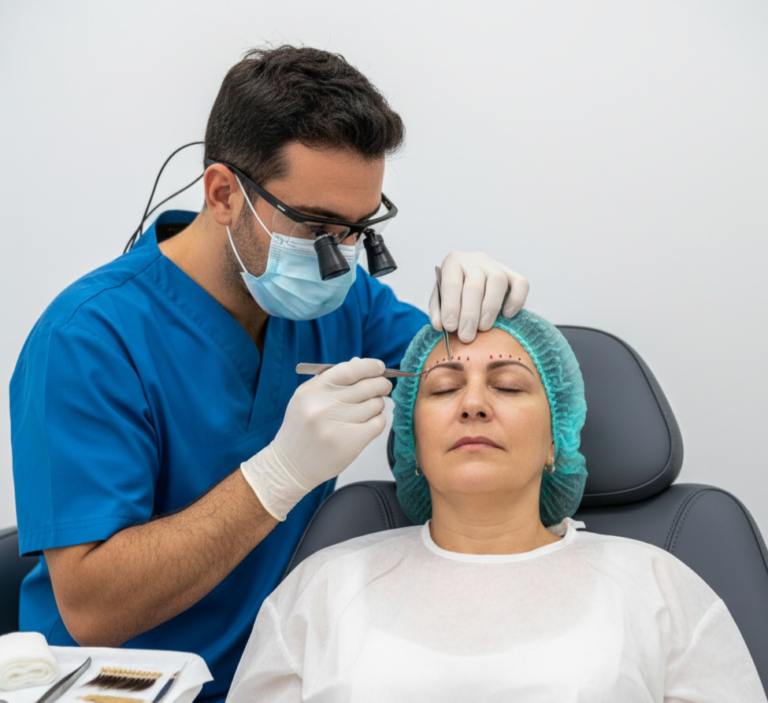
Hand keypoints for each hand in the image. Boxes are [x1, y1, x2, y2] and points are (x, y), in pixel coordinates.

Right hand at [240, 358, 391, 520]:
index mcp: (314, 390)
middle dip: (381, 384)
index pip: (351, 369)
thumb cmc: (301, 429)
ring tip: (367, 410)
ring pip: (376, 404)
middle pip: (369, 386)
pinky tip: (367, 424)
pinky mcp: (351, 443)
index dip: (370, 366)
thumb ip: (332, 379)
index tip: (379, 367)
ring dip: (377, 405)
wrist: (290, 464)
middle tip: (383, 386)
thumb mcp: (307, 397)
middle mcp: (325, 405)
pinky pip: (378, 423)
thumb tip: (360, 362)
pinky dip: (377, 421)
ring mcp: (338, 425)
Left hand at [429, 252, 528, 342]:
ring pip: (498, 282)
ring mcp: (496, 265)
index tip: (450, 327)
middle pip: (474, 287)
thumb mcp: (439, 298)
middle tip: (466, 337)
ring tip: (483, 328)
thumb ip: (438, 311)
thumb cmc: (453, 292)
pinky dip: (516, 300)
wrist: (469, 279)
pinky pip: (521, 284)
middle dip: (469, 316)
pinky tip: (507, 315)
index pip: (451, 283)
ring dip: (490, 309)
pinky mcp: (512, 274)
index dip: (450, 307)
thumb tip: (441, 326)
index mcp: (453, 262)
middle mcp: (475, 260)